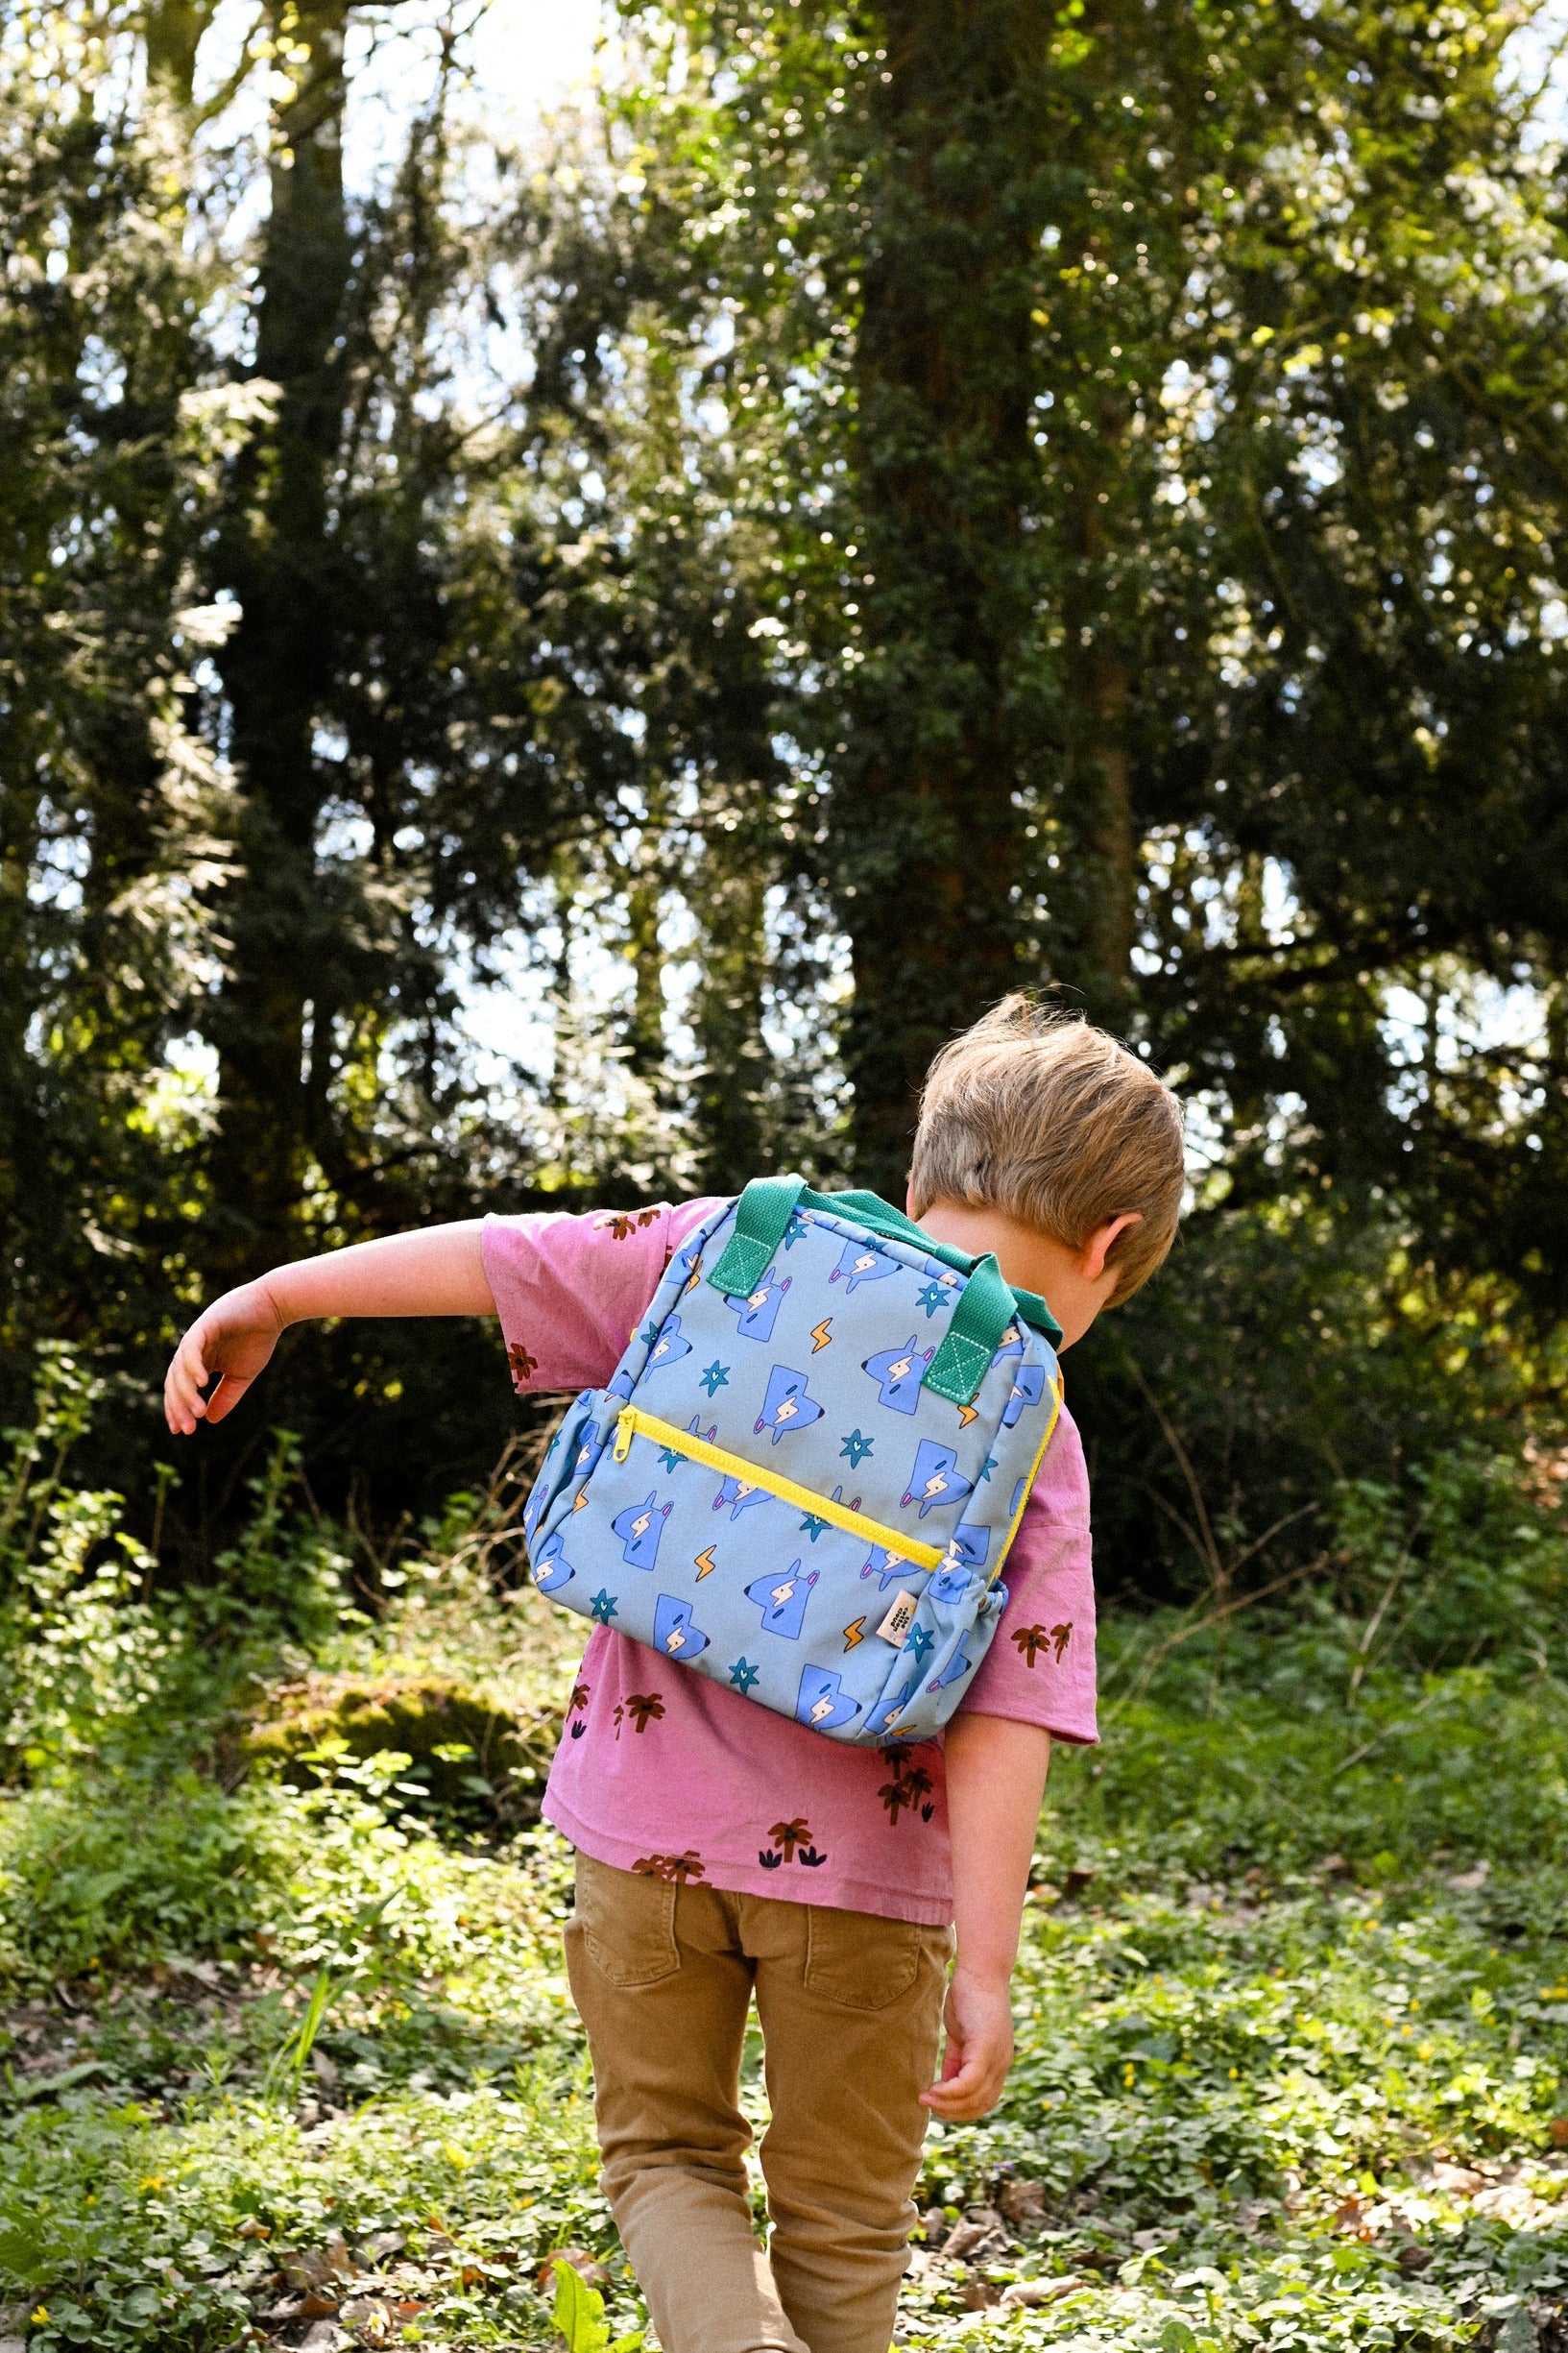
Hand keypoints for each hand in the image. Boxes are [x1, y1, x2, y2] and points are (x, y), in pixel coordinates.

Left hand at [164, 1280, 285, 1434]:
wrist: (274, 1307)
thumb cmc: (259, 1338)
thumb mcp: (242, 1375)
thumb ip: (226, 1396)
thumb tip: (208, 1420)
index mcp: (199, 1361)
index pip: (179, 1388)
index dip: (178, 1409)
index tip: (181, 1431)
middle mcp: (192, 1350)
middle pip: (175, 1382)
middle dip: (179, 1407)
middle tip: (188, 1429)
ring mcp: (196, 1337)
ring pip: (180, 1369)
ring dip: (187, 1392)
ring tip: (197, 1412)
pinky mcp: (204, 1325)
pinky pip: (191, 1349)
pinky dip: (193, 1366)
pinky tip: (202, 1383)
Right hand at [920, 1966, 1014, 2121]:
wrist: (980, 1970)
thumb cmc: (969, 1997)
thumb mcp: (961, 2035)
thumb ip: (956, 2060)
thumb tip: (945, 2084)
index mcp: (997, 2062)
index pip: (984, 2101)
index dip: (961, 2109)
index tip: (937, 2104)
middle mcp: (1002, 2064)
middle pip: (980, 2105)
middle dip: (953, 2112)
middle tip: (929, 2106)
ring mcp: (996, 2057)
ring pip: (974, 2098)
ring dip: (948, 2105)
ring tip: (926, 2099)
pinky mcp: (986, 2048)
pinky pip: (969, 2082)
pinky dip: (950, 2092)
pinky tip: (933, 2089)